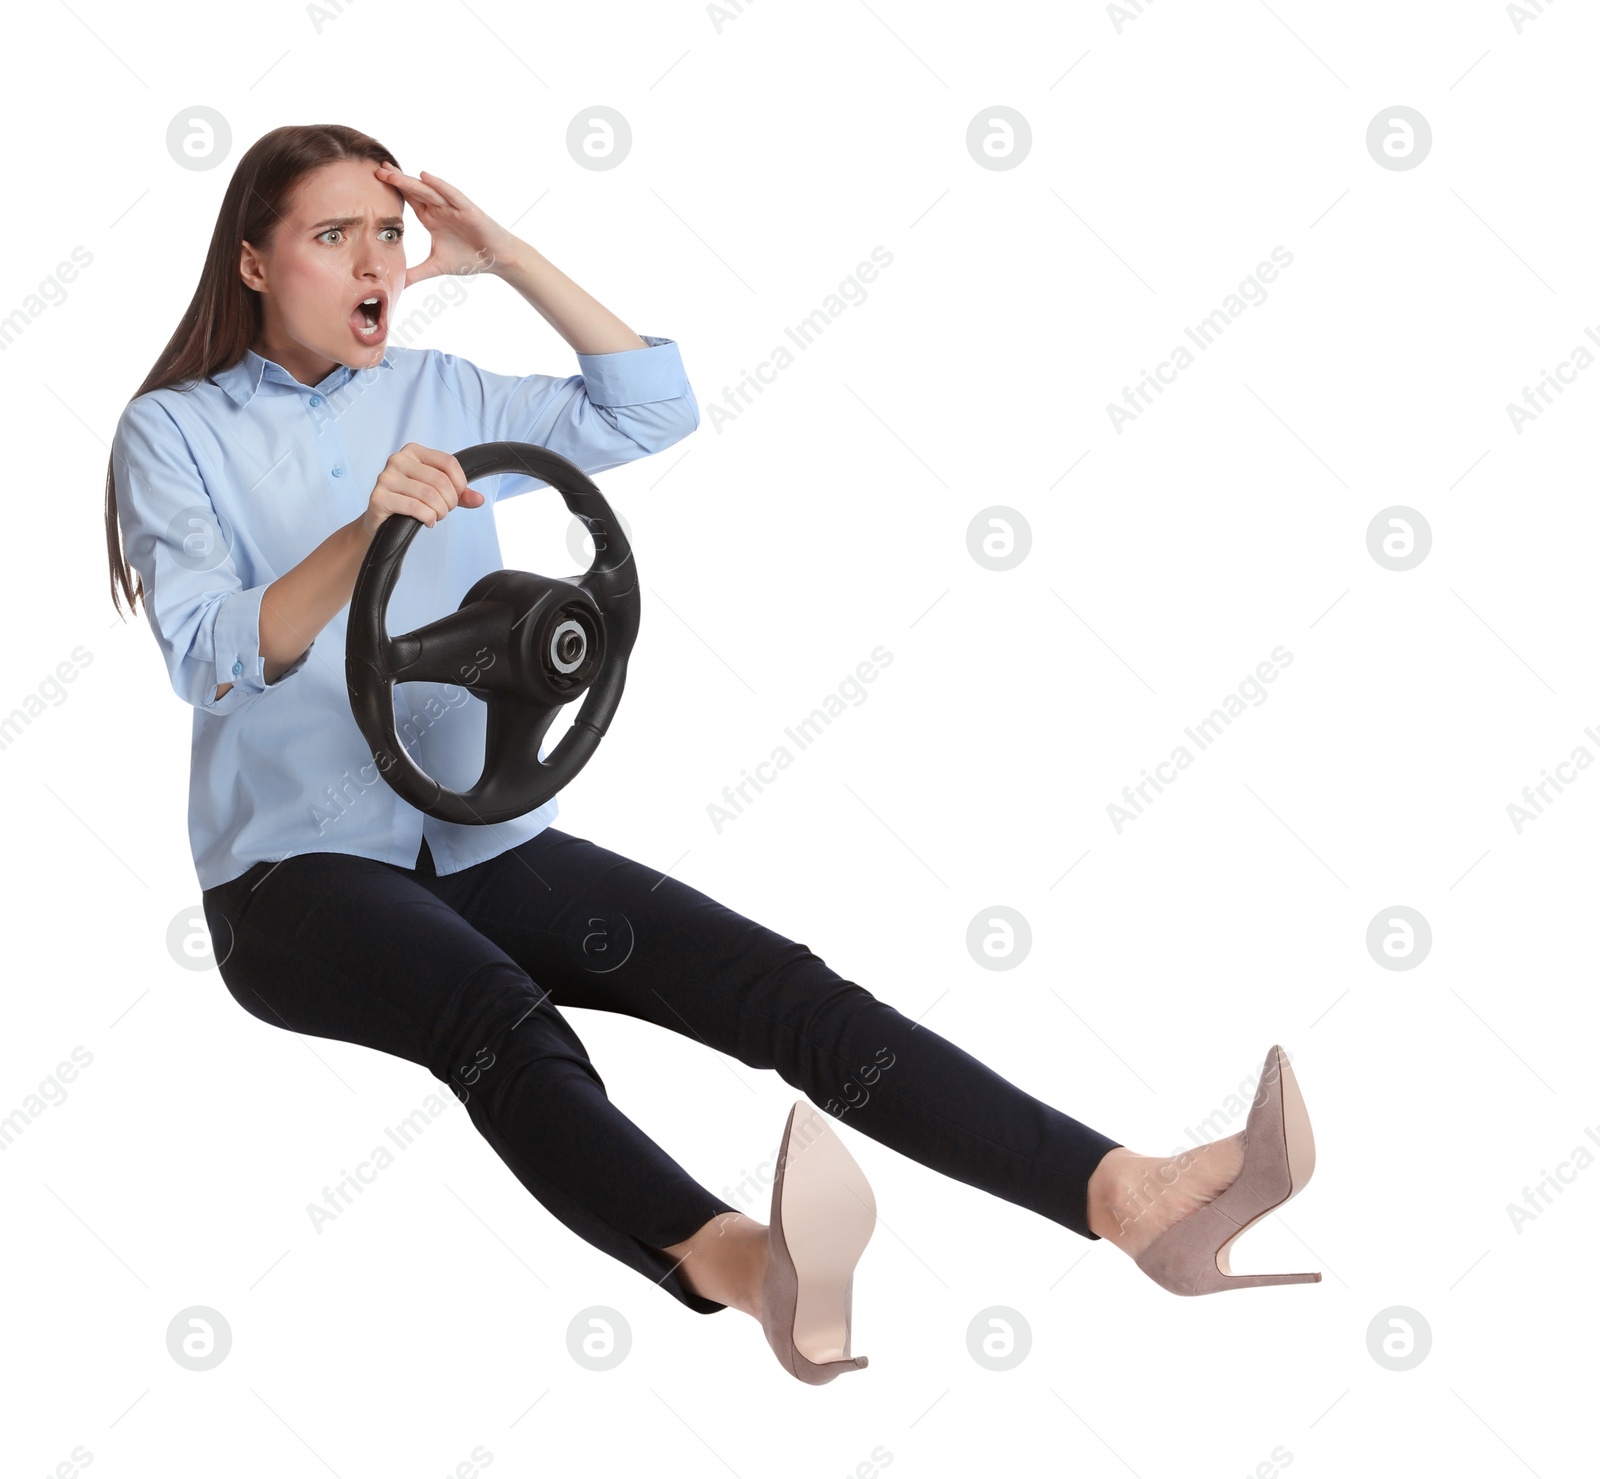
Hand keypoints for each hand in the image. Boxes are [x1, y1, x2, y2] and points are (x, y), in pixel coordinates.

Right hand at [360, 443, 485, 540]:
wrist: (382, 522)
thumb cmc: (410, 501)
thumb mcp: (438, 493)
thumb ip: (460, 494)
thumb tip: (479, 499)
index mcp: (413, 451)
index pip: (448, 462)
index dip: (460, 483)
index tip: (458, 496)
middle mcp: (398, 460)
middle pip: (440, 481)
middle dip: (450, 502)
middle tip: (445, 511)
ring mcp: (386, 477)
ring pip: (429, 495)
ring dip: (440, 512)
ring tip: (435, 516)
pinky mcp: (379, 497)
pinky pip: (415, 507)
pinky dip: (428, 518)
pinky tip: (428, 522)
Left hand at [374, 163, 518, 290]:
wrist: (497, 259)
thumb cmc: (470, 258)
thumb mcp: (436, 266)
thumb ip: (416, 274)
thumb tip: (397, 286)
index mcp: (430, 218)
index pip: (407, 200)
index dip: (390, 191)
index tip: (370, 182)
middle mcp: (439, 208)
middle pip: (413, 190)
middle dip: (395, 180)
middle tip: (374, 169)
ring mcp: (453, 206)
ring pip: (427, 191)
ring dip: (410, 181)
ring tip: (391, 173)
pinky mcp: (467, 209)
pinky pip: (451, 194)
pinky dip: (439, 185)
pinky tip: (425, 176)